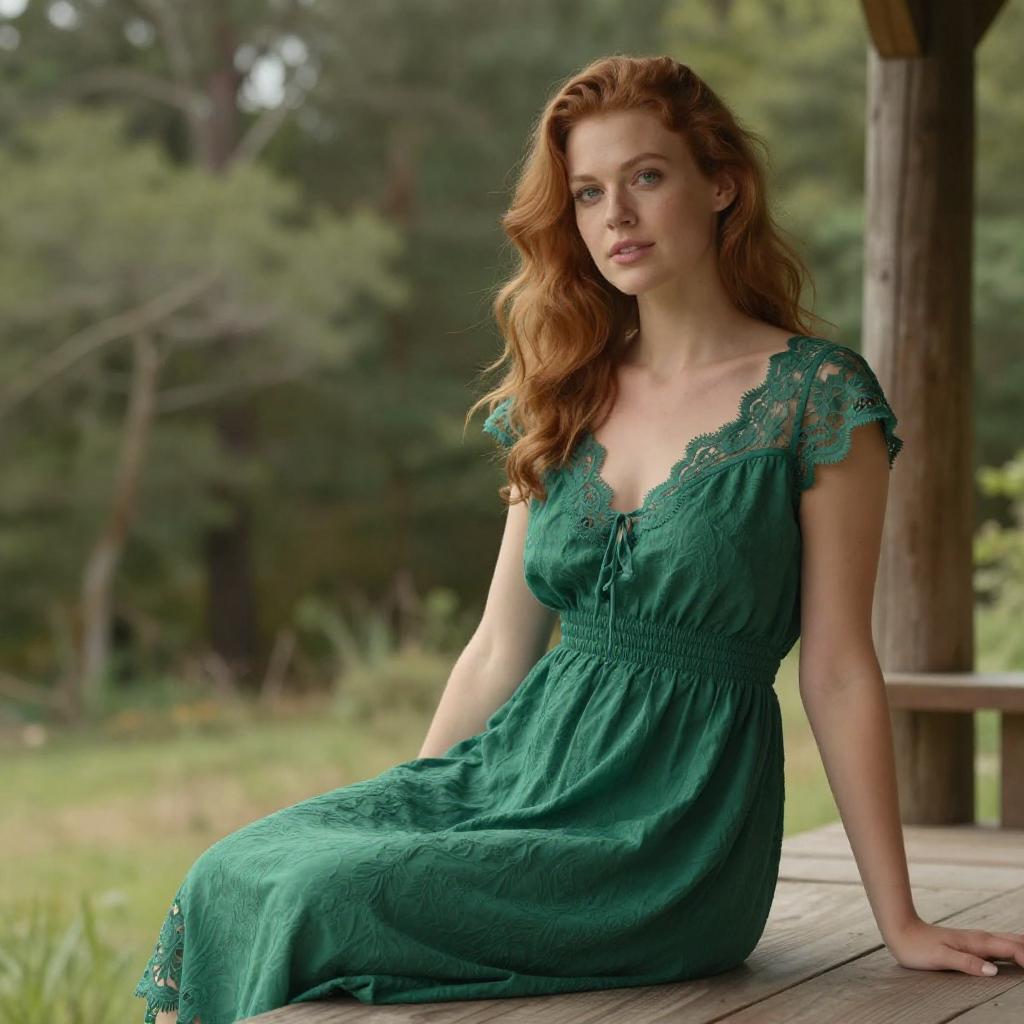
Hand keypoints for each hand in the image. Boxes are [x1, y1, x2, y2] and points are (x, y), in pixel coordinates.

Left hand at [886, 917, 1023, 975]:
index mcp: (977, 942)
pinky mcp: (971, 944)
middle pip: (1015, 942)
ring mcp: (976, 940)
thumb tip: (993, 971)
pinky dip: (1014, 950)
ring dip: (1023, 948)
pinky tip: (1016, 956)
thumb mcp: (940, 957)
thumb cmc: (918, 947)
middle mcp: (980, 938)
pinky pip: (999, 946)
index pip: (1012, 949)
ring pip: (1008, 942)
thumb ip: (967, 963)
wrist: (901, 931)